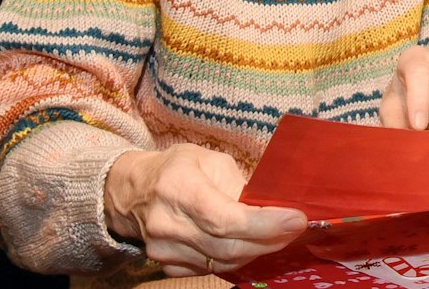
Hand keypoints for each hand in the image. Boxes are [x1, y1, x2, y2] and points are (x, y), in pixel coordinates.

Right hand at [103, 143, 305, 277]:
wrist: (132, 192)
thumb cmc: (175, 169)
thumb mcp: (208, 159)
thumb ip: (238, 183)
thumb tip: (271, 205)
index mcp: (178, 188)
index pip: (226, 219)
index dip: (265, 224)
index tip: (296, 219)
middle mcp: (168, 224)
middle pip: (228, 246)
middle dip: (269, 239)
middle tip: (295, 228)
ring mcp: (164, 250)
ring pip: (223, 262)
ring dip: (256, 250)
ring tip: (277, 234)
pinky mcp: (167, 265)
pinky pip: (211, 270)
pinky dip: (235, 258)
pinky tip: (249, 244)